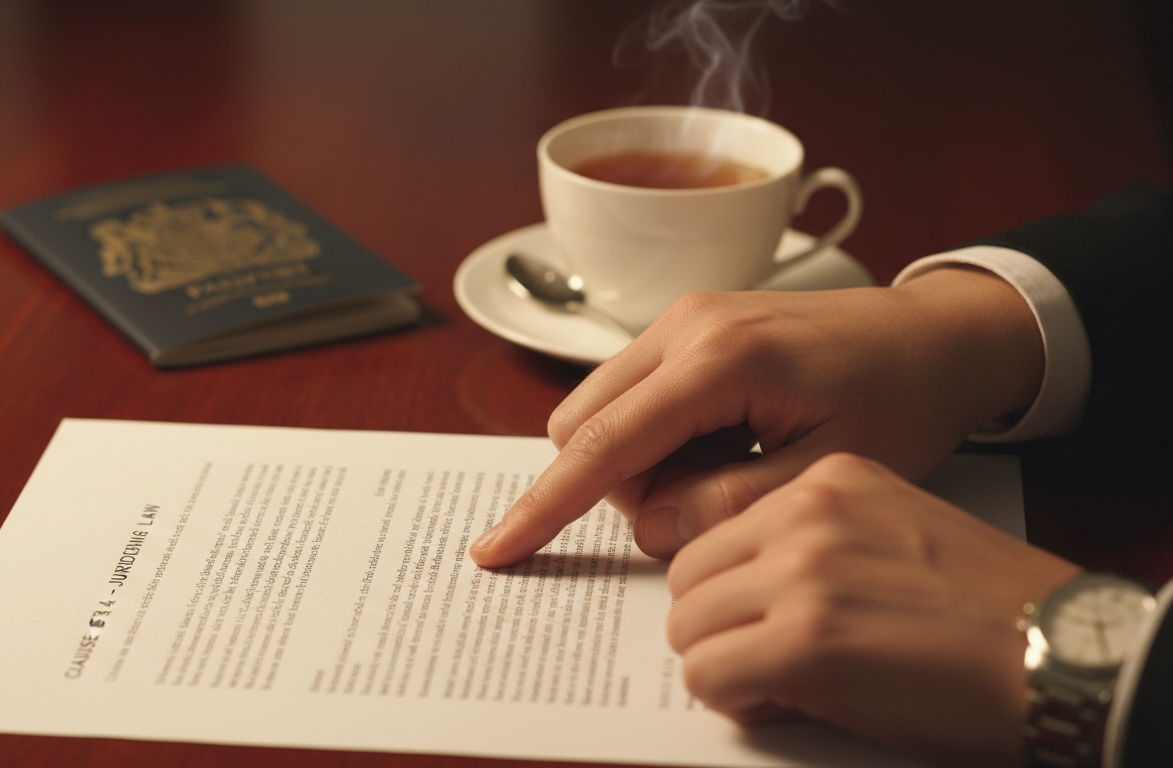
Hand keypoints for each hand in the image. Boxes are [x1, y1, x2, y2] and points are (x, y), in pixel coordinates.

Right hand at [470, 267, 1043, 566]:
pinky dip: (659, 437)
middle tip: (709, 502)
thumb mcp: (824, 476)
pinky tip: (728, 441)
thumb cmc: (900, 399)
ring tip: (733, 465)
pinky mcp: (687, 324)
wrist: (937, 336)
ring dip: (642, 462)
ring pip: (603, 411)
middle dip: (619, 485)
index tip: (496, 550)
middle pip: (584, 426)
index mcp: (718, 359)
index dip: (545, 507)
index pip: (602, 446)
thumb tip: (652, 521)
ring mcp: (681, 318)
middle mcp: (683, 324)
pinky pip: (634, 395)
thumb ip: (724, 507)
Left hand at [666, 453, 1079, 767]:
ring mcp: (803, 574)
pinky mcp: (804, 641)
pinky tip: (786, 701)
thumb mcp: (891, 530)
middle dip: (714, 625)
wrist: (1061, 654)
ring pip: (688, 627)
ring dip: (723, 663)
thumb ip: (811, 538)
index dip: (728, 586)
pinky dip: (735, 700)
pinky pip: (708, 675)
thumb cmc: (988, 607)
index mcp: (828, 480)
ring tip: (778, 680)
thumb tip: (739, 580)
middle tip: (758, 655)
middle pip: (688, 576)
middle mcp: (807, 514)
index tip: (750, 613)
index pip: (716, 528)